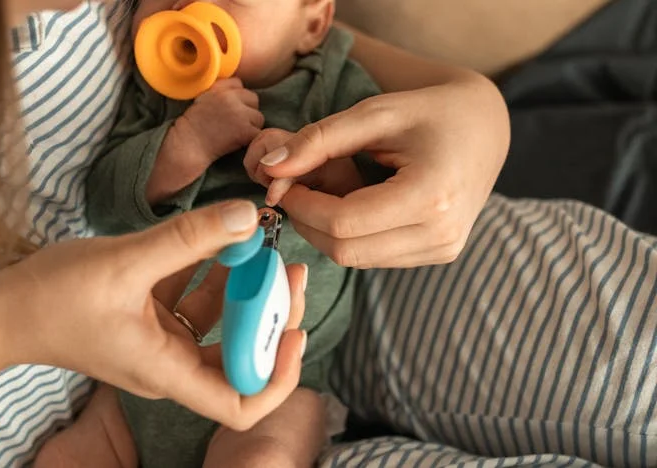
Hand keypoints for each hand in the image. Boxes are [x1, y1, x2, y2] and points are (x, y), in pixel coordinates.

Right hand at [0, 200, 305, 429]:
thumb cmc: (52, 298)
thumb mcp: (126, 262)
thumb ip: (189, 238)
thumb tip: (247, 215)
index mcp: (168, 371)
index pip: (242, 403)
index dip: (278, 373)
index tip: (295, 327)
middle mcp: (171, 365)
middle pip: (243, 358)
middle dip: (272, 316)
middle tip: (288, 267)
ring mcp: (161, 343)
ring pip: (222, 325)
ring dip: (245, 290)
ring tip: (262, 244)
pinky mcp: (150, 322)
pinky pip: (195, 303)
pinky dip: (213, 277)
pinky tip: (222, 239)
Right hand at [147, 78, 263, 203]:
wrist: (188, 144)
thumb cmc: (192, 125)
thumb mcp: (202, 98)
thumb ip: (219, 89)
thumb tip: (239, 86)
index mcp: (219, 88)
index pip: (239, 84)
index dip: (236, 96)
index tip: (227, 108)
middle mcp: (231, 98)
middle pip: (253, 99)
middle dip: (247, 110)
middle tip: (234, 123)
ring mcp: (239, 113)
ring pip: (258, 117)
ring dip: (251, 125)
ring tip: (235, 133)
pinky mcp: (245, 130)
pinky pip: (257, 132)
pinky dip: (250, 138)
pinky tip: (238, 141)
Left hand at [255, 84, 508, 268]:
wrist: (486, 127)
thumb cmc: (430, 111)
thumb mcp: (374, 113)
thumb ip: (319, 140)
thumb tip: (269, 168)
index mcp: (432, 195)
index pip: (343, 223)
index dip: (302, 205)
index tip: (282, 182)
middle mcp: (442, 234)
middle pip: (346, 250)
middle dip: (308, 222)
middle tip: (293, 188)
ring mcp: (443, 250)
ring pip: (357, 259)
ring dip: (326, 231)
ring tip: (323, 192)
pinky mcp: (440, 254)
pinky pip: (375, 256)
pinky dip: (351, 235)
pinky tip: (350, 204)